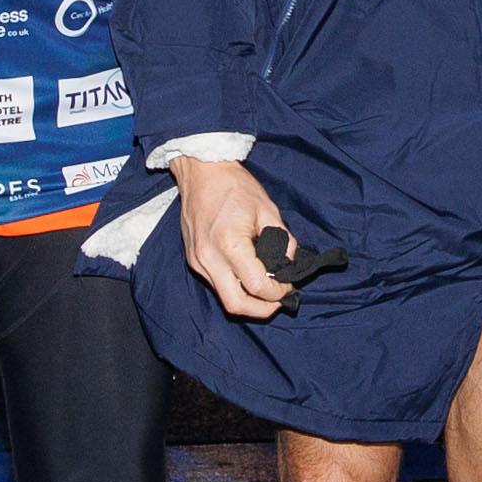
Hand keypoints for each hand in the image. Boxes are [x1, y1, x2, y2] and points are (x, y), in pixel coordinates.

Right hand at [175, 154, 299, 321]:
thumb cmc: (234, 186)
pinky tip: (246, 275)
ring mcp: (197, 261)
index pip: (257, 286)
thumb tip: (289, 264)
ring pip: (224, 297)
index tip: (289, 286)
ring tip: (265, 288)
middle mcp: (209, 258)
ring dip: (247, 299)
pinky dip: (234, 287)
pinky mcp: (193, 260)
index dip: (278, 292)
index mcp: (230, 244)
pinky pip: (215, 284)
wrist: (201, 172)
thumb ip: (283, 240)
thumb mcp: (268, 210)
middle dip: (261, 309)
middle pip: (236, 305)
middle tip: (277, 301)